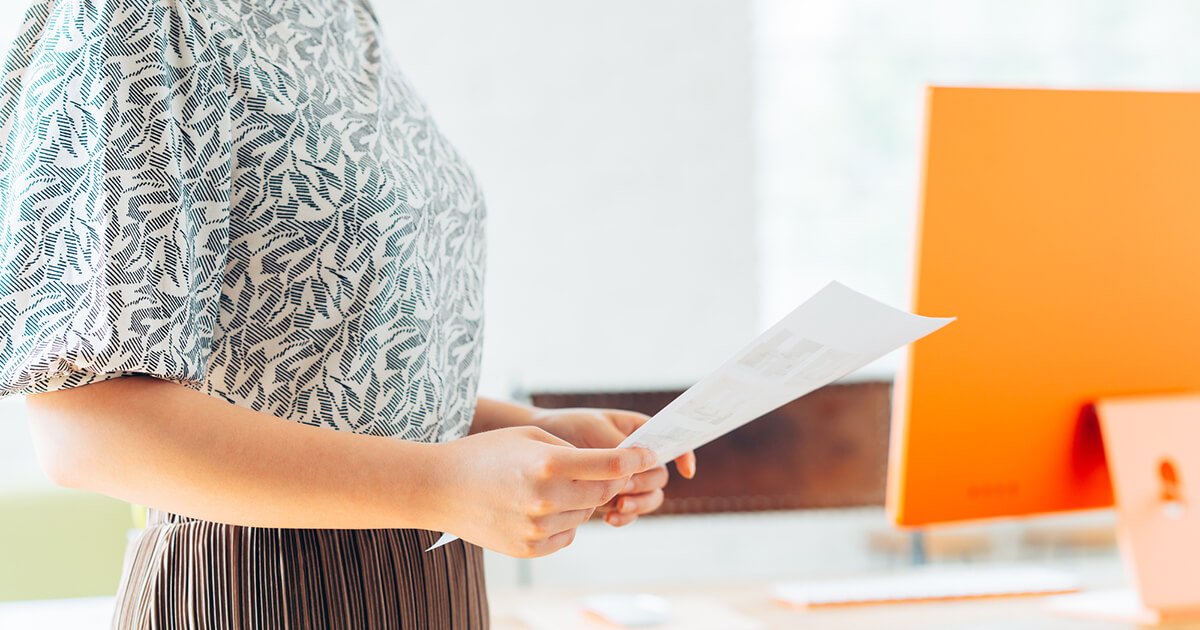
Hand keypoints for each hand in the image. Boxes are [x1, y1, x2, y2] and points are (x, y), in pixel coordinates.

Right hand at [431, 426, 657, 557]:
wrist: (439, 488)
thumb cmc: (485, 454)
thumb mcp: (530, 436)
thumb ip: (572, 450)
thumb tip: (609, 466)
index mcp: (548, 465)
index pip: (611, 465)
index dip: (636, 460)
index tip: (648, 456)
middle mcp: (546, 500)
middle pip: (605, 492)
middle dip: (611, 479)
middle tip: (602, 469)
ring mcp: (538, 528)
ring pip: (586, 513)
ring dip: (583, 500)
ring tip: (553, 486)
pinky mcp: (530, 549)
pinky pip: (567, 535)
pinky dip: (564, 521)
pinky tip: (540, 507)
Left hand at [532, 408, 696, 526]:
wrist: (536, 447)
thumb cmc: (567, 427)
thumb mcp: (594, 430)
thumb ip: (617, 449)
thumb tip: (634, 471)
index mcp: (638, 431)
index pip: (670, 441)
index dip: (684, 454)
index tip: (686, 471)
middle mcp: (635, 456)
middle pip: (659, 476)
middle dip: (647, 484)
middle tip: (625, 487)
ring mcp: (624, 479)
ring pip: (648, 498)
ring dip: (640, 505)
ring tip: (619, 506)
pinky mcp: (609, 497)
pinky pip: (628, 512)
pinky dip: (624, 517)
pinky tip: (610, 518)